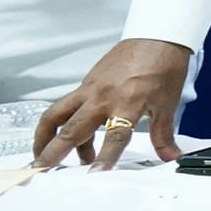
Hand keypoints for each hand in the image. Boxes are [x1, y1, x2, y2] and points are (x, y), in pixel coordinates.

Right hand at [34, 39, 192, 169]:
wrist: (157, 36)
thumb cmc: (164, 67)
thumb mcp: (167, 104)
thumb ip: (163, 135)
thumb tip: (171, 157)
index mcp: (129, 103)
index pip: (115, 136)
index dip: (105, 157)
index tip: (94, 174)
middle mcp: (104, 98)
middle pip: (74, 129)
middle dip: (54, 152)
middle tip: (40, 172)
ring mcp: (90, 90)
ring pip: (57, 115)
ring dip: (45, 137)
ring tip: (41, 157)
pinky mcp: (85, 83)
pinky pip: (64, 105)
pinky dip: (57, 123)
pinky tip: (62, 137)